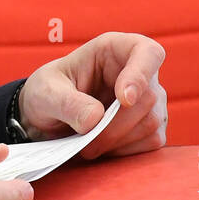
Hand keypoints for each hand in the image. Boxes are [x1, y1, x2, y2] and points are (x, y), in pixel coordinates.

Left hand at [19, 31, 166, 158]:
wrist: (47, 119)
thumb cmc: (47, 93)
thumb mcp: (45, 93)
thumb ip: (67, 103)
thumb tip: (95, 119)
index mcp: (115, 49)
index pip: (148, 52)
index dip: (140, 75)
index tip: (124, 99)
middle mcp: (139, 72)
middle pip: (147, 98)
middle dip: (114, 124)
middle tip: (84, 136)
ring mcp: (149, 100)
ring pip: (151, 123)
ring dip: (117, 140)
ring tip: (86, 144)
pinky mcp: (152, 126)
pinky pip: (152, 141)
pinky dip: (125, 150)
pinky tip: (102, 147)